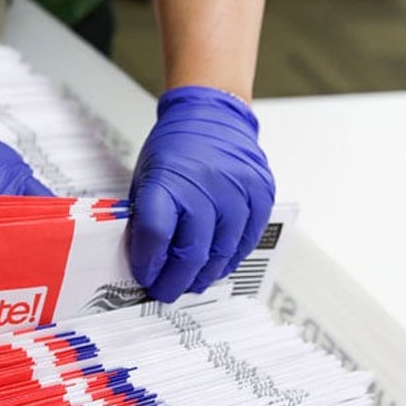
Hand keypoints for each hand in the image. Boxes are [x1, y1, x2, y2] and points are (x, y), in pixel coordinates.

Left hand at [128, 86, 274, 301]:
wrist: (213, 114)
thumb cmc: (176, 146)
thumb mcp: (147, 178)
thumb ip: (146, 218)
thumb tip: (145, 260)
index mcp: (169, 181)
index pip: (156, 235)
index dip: (149, 263)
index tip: (145, 275)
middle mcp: (206, 186)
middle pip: (191, 252)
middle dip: (175, 280)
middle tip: (166, 291)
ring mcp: (237, 191)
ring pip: (222, 253)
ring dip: (204, 275)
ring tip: (192, 283)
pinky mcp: (260, 195)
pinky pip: (247, 241)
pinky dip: (230, 258)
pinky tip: (217, 265)